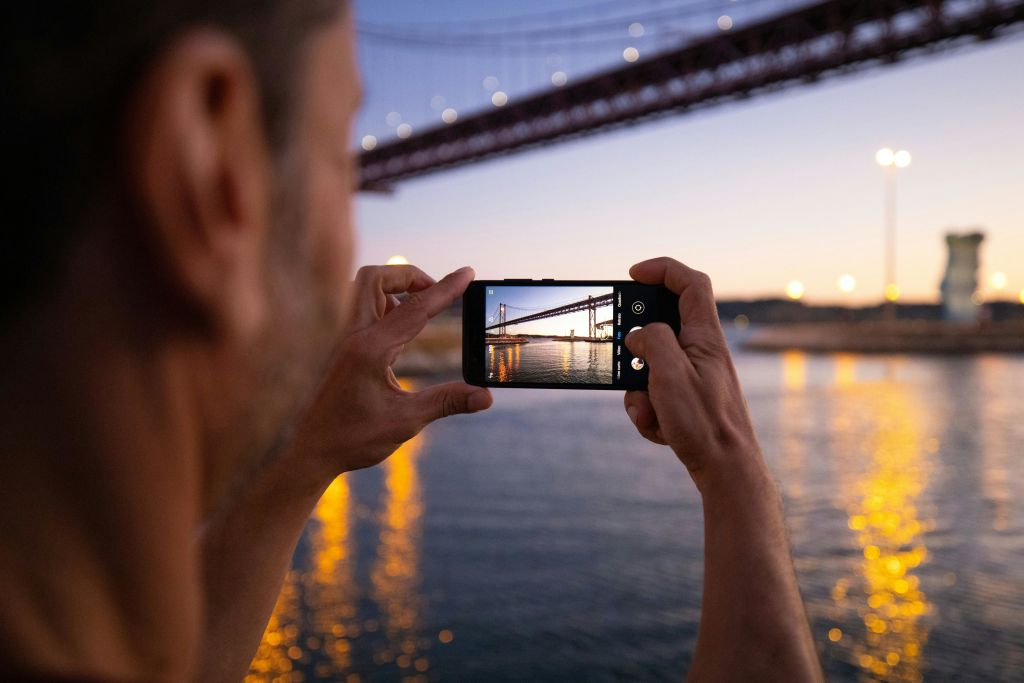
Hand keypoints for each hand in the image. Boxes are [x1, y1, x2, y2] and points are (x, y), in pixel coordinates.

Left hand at [289, 264, 491, 478]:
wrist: (311, 452)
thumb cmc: (353, 438)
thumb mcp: (406, 422)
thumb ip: (447, 402)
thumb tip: (485, 396)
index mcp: (370, 350)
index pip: (415, 308)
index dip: (446, 289)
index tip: (468, 273)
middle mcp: (353, 337)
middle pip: (376, 278)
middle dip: (409, 276)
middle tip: (436, 292)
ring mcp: (343, 339)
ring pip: (364, 289)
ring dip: (395, 289)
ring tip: (421, 310)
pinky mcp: (342, 347)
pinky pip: (363, 309)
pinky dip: (385, 306)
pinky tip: (401, 332)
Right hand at [623, 257, 761, 489]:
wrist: (727, 471)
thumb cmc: (705, 423)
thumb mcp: (670, 374)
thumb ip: (651, 341)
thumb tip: (638, 336)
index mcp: (704, 336)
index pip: (689, 283)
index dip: (662, 270)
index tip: (633, 274)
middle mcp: (702, 351)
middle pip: (661, 326)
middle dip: (637, 347)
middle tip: (626, 360)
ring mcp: (695, 375)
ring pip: (652, 366)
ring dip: (640, 389)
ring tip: (650, 412)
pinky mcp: (688, 399)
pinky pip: (656, 393)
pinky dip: (650, 411)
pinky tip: (661, 430)